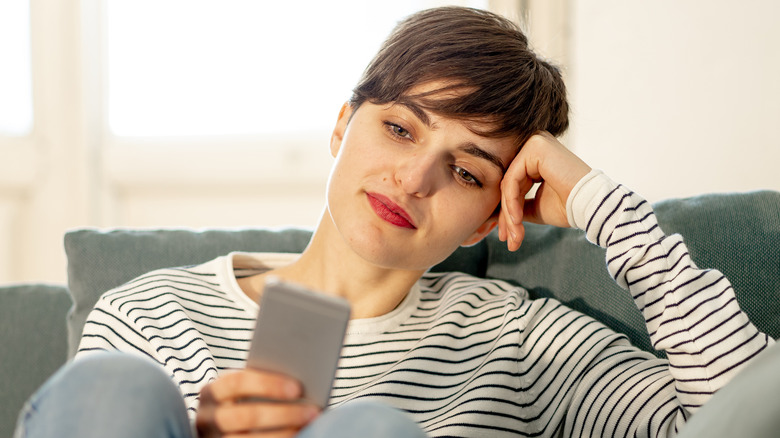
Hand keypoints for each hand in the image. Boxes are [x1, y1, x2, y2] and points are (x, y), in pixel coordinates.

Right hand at [196, 369, 319, 437]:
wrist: (218, 429)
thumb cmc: (240, 402)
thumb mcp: (242, 391)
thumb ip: (262, 385)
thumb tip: (300, 386)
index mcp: (213, 392)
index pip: (238, 382)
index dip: (267, 384)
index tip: (297, 388)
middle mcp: (208, 418)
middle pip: (245, 416)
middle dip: (281, 414)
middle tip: (312, 411)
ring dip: (282, 434)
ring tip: (308, 426)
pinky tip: (296, 436)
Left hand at [498, 132, 590, 250]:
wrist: (592, 206)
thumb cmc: (569, 206)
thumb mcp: (536, 207)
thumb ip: (517, 206)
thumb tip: (495, 216)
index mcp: (537, 156)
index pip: (513, 184)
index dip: (508, 211)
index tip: (506, 236)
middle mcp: (535, 145)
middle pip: (509, 184)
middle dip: (507, 215)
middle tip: (508, 240)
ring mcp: (535, 143)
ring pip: (508, 184)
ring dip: (509, 213)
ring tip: (514, 235)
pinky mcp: (535, 148)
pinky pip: (512, 179)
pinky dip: (511, 202)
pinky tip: (517, 220)